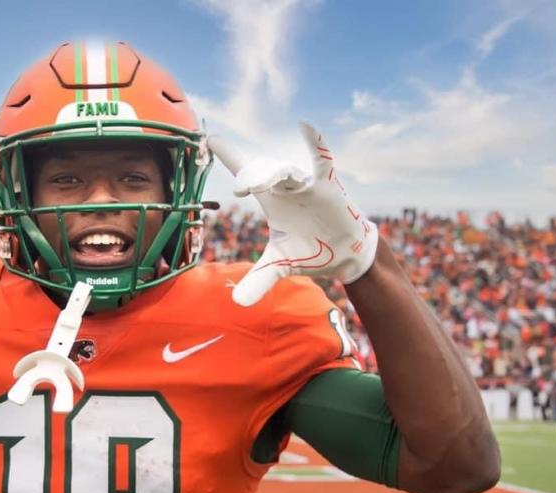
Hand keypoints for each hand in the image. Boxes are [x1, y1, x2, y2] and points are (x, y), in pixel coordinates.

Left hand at [208, 122, 377, 305]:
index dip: (229, 156)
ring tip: (258, 183)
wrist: (345, 255)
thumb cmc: (311, 251)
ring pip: (286, 171)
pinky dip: (316, 144)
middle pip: (262, 173)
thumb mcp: (280, 267)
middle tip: (240, 189)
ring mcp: (306, 185)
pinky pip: (322, 161)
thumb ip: (258, 280)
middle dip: (250, 175)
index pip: (246, 174)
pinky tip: (306, 127)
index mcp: (270, 200)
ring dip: (272, 174)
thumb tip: (237, 303)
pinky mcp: (329, 186)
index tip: (210, 138)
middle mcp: (285, 188)